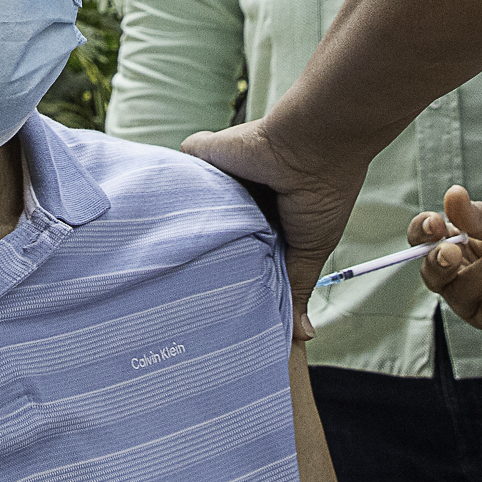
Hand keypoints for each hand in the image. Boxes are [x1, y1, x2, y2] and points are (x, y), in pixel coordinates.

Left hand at [183, 116, 368, 336]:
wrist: (312, 145)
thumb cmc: (322, 193)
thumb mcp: (310, 250)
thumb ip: (296, 287)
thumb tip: (303, 336)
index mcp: (269, 216)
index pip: (241, 247)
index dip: (228, 269)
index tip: (212, 302)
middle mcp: (244, 197)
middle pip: (213, 229)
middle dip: (201, 253)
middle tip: (182, 287)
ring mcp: (223, 175)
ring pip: (192, 204)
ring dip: (184, 223)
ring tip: (163, 259)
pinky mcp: (205, 154)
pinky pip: (177, 173)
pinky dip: (171, 188)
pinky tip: (159, 217)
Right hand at [412, 186, 481, 336]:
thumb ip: (480, 215)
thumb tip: (452, 195)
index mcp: (456, 245)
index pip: (423, 242)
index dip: (421, 233)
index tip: (434, 223)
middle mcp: (461, 277)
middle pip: (433, 275)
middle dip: (439, 262)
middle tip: (455, 248)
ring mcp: (479, 303)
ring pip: (463, 294)